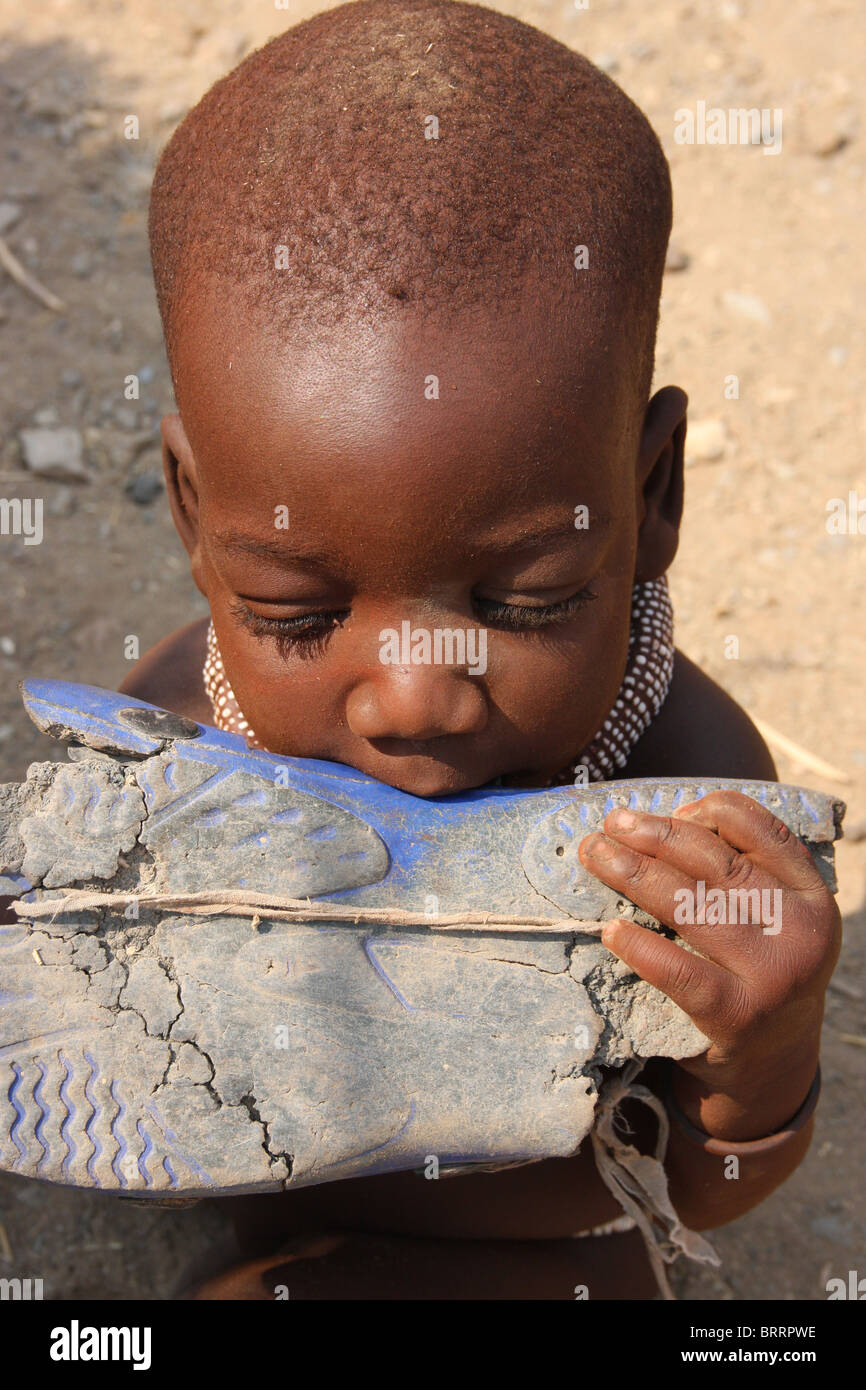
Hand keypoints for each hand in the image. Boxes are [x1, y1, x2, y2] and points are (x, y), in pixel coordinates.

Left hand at [578, 790, 840, 1137]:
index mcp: (810, 894)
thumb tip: (662, 822)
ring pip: (690, 905)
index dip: (708, 810)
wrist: (772, 1061)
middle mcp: (799, 930)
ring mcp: (771, 974)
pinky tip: (610, 930)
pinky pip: (678, 970)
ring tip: (595, 856)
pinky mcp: (737, 1014)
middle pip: (714, 862)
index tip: (668, 810)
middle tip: (610, 824)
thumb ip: (740, 869)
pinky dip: (639, 946)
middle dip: (654, 835)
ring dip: (632, 873)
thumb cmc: (755, 968)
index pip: (760, 828)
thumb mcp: (771, 915)